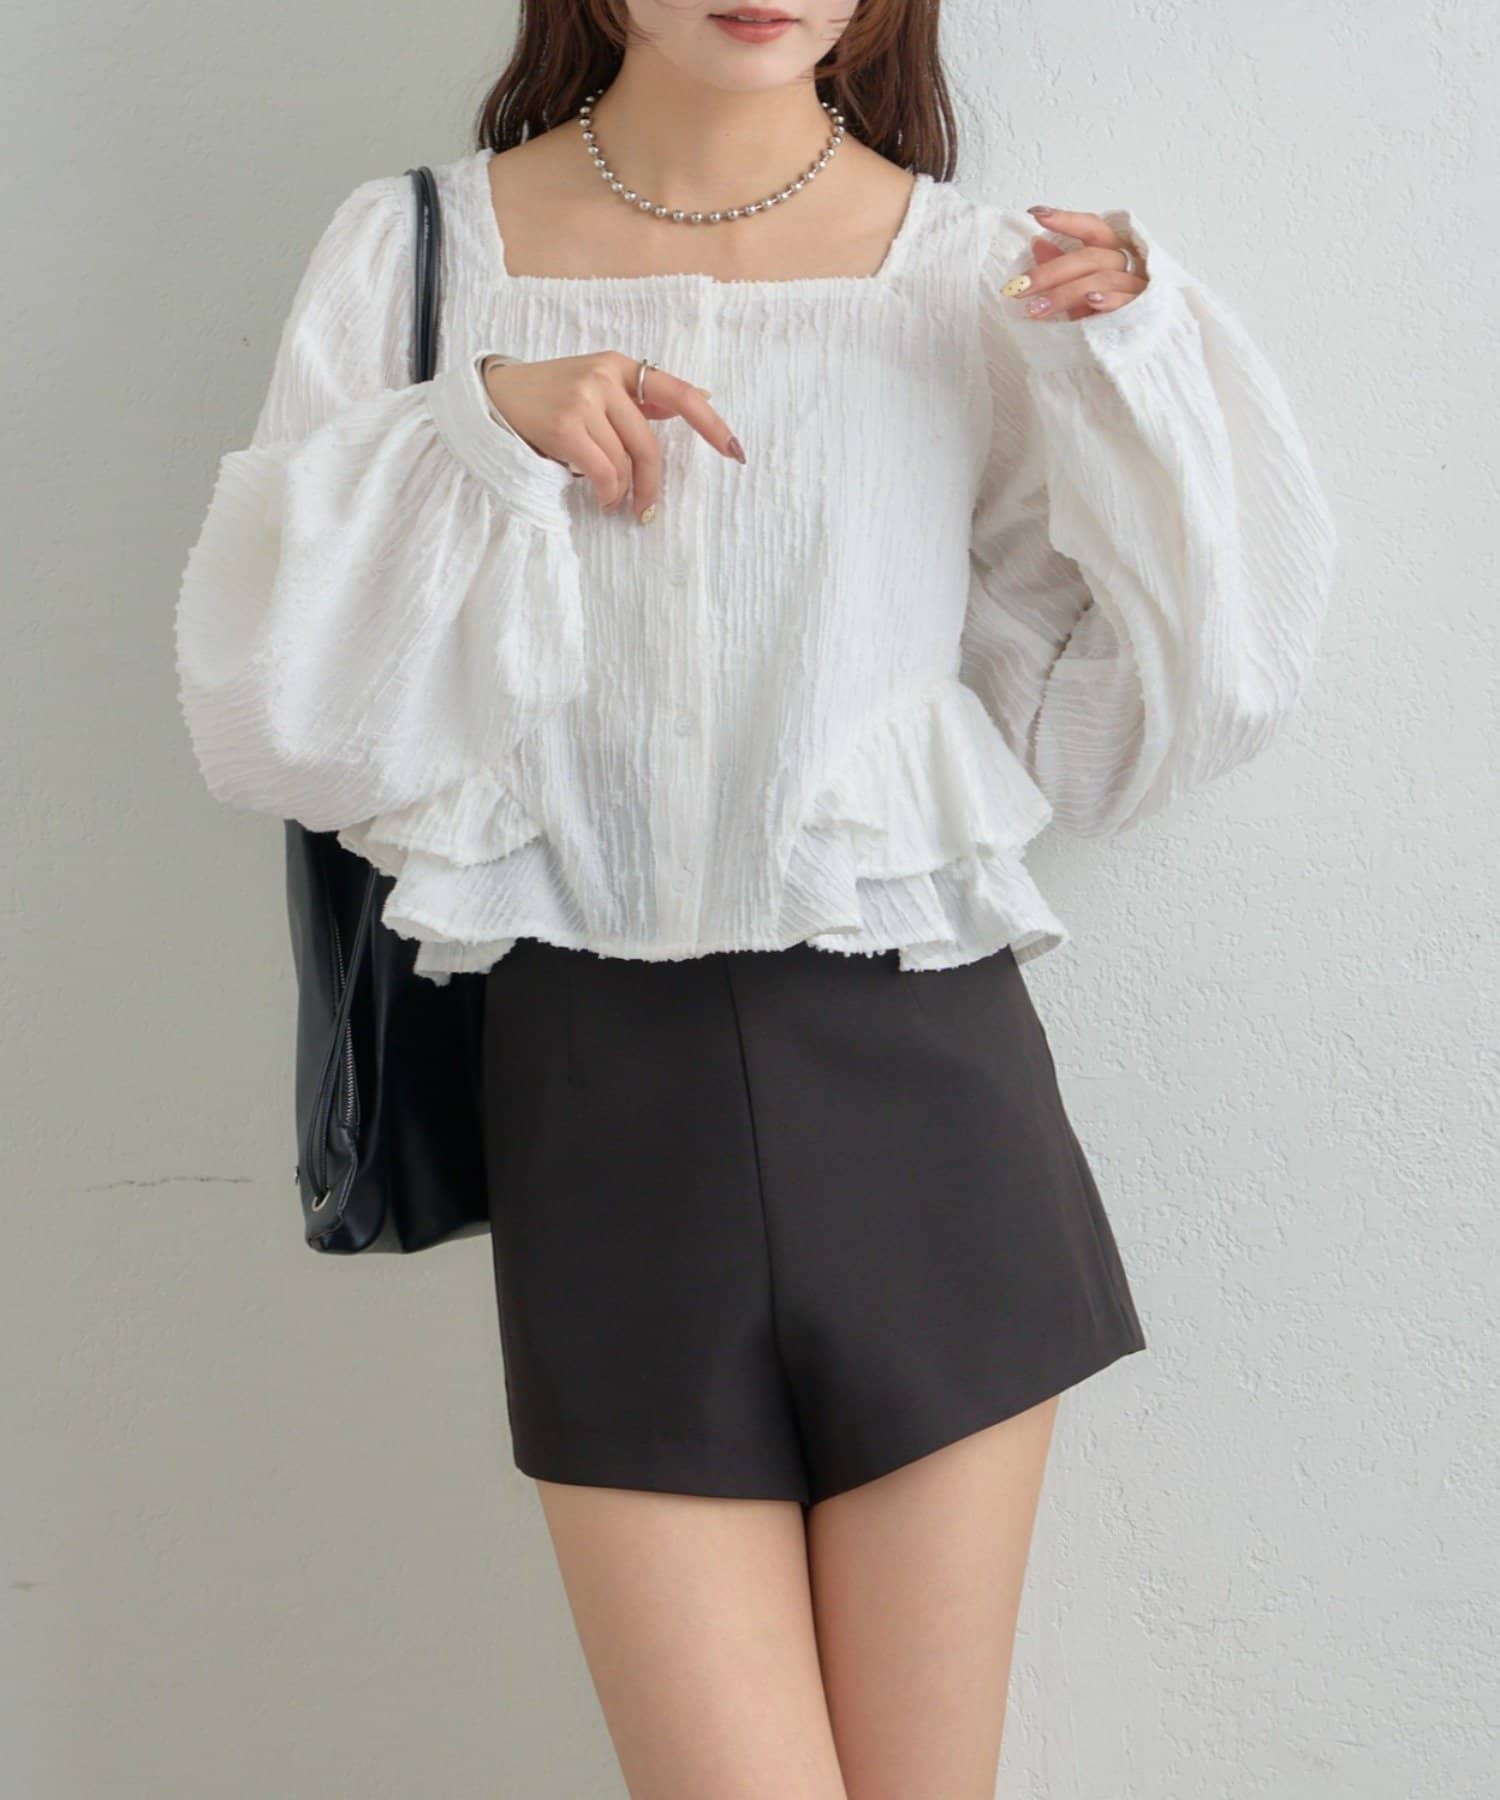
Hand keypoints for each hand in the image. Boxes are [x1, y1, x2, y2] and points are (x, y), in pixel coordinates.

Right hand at [483, 351, 745, 522]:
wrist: (494, 398)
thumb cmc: (550, 400)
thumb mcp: (596, 388)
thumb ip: (639, 399)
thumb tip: (699, 399)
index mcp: (619, 366)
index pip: (679, 393)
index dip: (710, 424)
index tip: (734, 451)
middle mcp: (605, 377)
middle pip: (649, 444)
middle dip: (651, 484)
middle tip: (647, 509)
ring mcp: (585, 398)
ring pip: (625, 462)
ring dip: (620, 491)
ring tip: (607, 498)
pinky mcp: (566, 425)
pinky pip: (604, 472)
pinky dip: (607, 494)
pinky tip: (600, 498)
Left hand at [1000, 207, 1148, 320]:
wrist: (1131, 354)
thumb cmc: (1100, 319)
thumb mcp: (1073, 295)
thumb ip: (1059, 271)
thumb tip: (1038, 243)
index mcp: (1110, 254)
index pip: (1092, 228)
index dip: (1067, 220)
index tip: (1036, 214)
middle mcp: (1126, 265)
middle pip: (1090, 257)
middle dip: (1051, 271)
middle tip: (1020, 288)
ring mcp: (1135, 288)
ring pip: (1100, 280)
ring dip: (1064, 293)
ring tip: (1036, 309)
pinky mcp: (1142, 312)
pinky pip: (1125, 302)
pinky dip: (1108, 299)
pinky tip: (1090, 300)